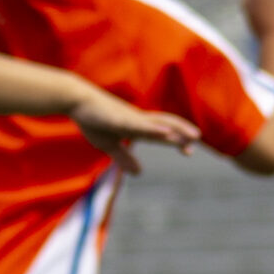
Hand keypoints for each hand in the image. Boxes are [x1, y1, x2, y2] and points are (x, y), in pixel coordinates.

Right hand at [70, 90, 199, 173]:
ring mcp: (130, 118)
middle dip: (182, 132)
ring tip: (193, 135)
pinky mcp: (120, 118)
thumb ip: (124, 157)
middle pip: (165, 124)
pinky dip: (155, 129)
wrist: (75, 100)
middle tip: (197, 139)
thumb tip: (138, 173)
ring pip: (158, 123)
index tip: (189, 151)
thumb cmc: (92, 119)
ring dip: (177, 129)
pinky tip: (166, 133)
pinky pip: (140, 124)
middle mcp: (137, 120)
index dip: (176, 140)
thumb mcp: (109, 144)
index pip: (160, 133)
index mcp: (136, 126)